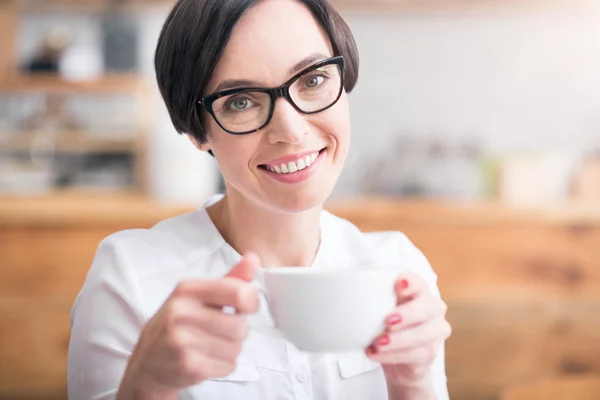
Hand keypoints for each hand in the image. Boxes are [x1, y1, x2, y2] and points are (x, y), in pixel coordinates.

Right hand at [117, 253, 260, 398]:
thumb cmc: (178, 324)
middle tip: (222, 331)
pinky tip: (207, 360)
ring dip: (231, 349)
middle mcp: (182, 312)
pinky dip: (224, 366)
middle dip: (238, 331)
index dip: (251, 302)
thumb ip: (229, 279)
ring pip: (236, 348)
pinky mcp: (188, 366)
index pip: (237, 292)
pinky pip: (228, 366)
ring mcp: (183, 341)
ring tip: (212, 346)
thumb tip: (253, 258)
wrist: (147, 363)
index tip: (246, 307)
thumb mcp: (198, 296)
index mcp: (187, 289)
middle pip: (240, 326)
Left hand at [366, 274, 450, 392]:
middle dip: (409, 313)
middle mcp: (432, 309)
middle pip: (429, 307)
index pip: (419, 283)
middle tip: (388, 320)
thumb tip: (343, 294)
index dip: (412, 282)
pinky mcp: (430, 353)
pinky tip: (377, 354)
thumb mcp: (378, 310)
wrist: (400, 362)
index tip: (398, 284)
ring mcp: (435, 332)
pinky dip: (393, 355)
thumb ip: (370, 300)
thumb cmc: (388, 327)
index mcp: (419, 292)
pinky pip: (416, 354)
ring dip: (399, 339)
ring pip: (424, 334)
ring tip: (378, 342)